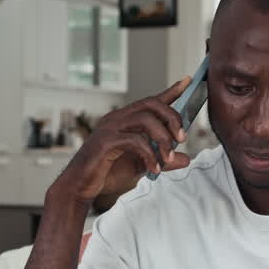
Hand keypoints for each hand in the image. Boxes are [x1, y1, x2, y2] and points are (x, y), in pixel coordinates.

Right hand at [48, 77, 191, 206]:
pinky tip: (154, 169)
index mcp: (124, 120)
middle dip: (172, 118)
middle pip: (151, 104)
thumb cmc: (106, 173)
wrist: (80, 186)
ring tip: (168, 157)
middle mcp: (117, 118)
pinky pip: (135, 141)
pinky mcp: (106, 141)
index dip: (171, 91)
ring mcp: (110, 128)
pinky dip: (150, 155)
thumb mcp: (141, 166)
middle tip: (182, 138)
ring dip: (163, 138)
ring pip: (145, 119)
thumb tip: (185, 158)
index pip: (151, 101)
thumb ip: (162, 159)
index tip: (188, 82)